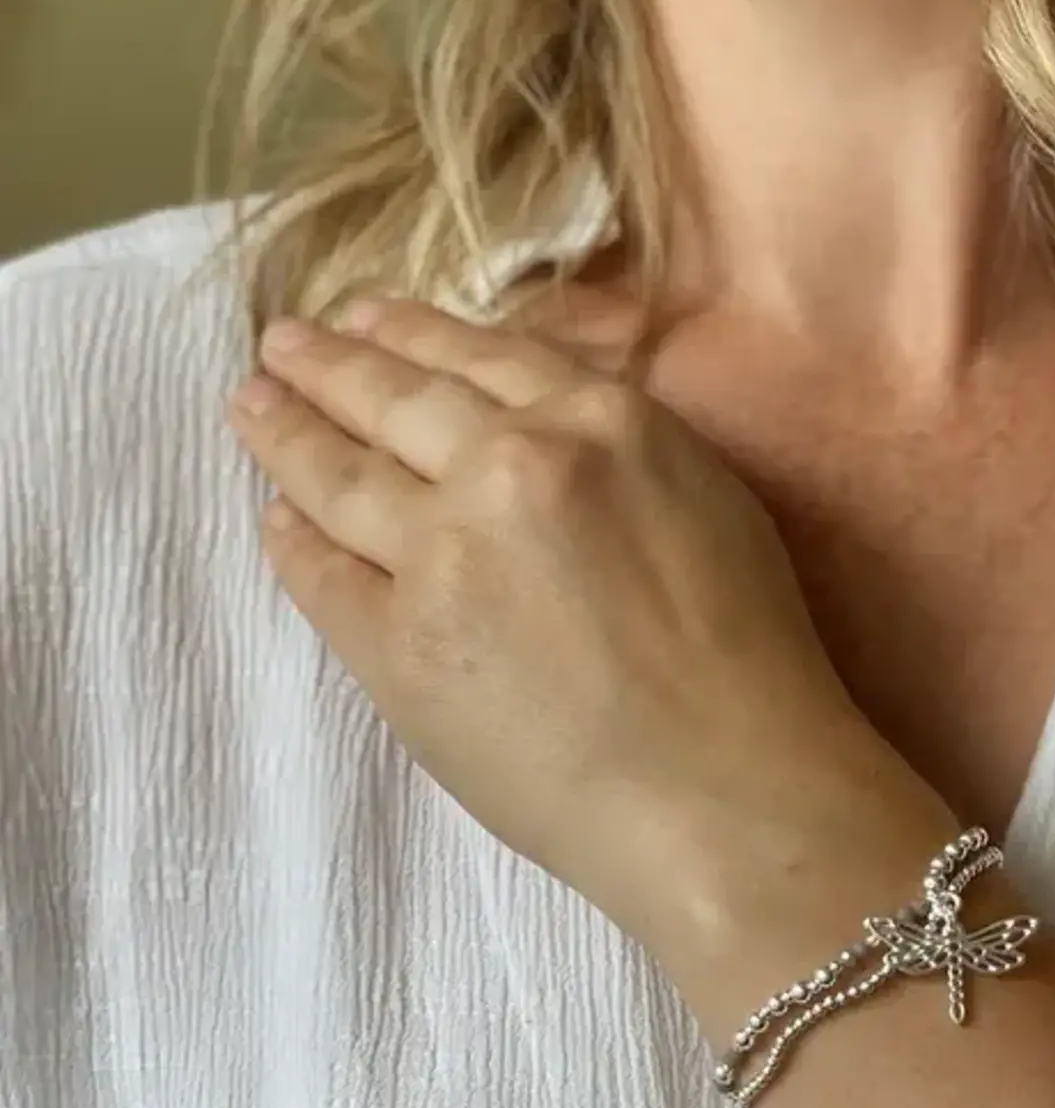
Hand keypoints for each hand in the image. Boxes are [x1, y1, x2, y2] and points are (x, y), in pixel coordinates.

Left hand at [228, 299, 945, 962]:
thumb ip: (617, 451)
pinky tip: (277, 524)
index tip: (364, 317)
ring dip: (286, 435)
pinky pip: (323, 576)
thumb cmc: (751, 663)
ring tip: (250, 410)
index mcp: (600, 421)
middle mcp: (509, 465)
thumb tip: (541, 432)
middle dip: (328, 366)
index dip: (411, 334)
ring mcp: (442, 552)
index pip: (478, 357)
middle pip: (393, 399)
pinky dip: (292, 544)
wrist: (725, 790)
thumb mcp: (707, 501)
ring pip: (339, 475)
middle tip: (279, 347)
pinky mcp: (397, 642)